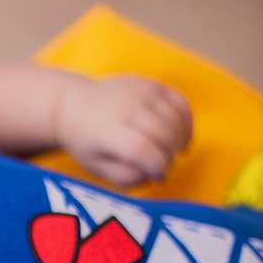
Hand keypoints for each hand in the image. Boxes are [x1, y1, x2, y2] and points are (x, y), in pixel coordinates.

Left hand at [55, 75, 192, 185]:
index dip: (158, 167)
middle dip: (169, 157)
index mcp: (105, 129)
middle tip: (160, 168)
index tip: (158, 177)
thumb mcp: (97, 167)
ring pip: (176, 120)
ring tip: (166, 154)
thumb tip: (153, 173)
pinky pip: (182, 104)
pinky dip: (186, 124)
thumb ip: (125, 176)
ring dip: (179, 142)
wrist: (75, 106)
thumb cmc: (88, 143)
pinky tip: (180, 138)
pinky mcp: (153, 84)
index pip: (141, 149)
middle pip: (164, 135)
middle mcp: (124, 105)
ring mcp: (140, 91)